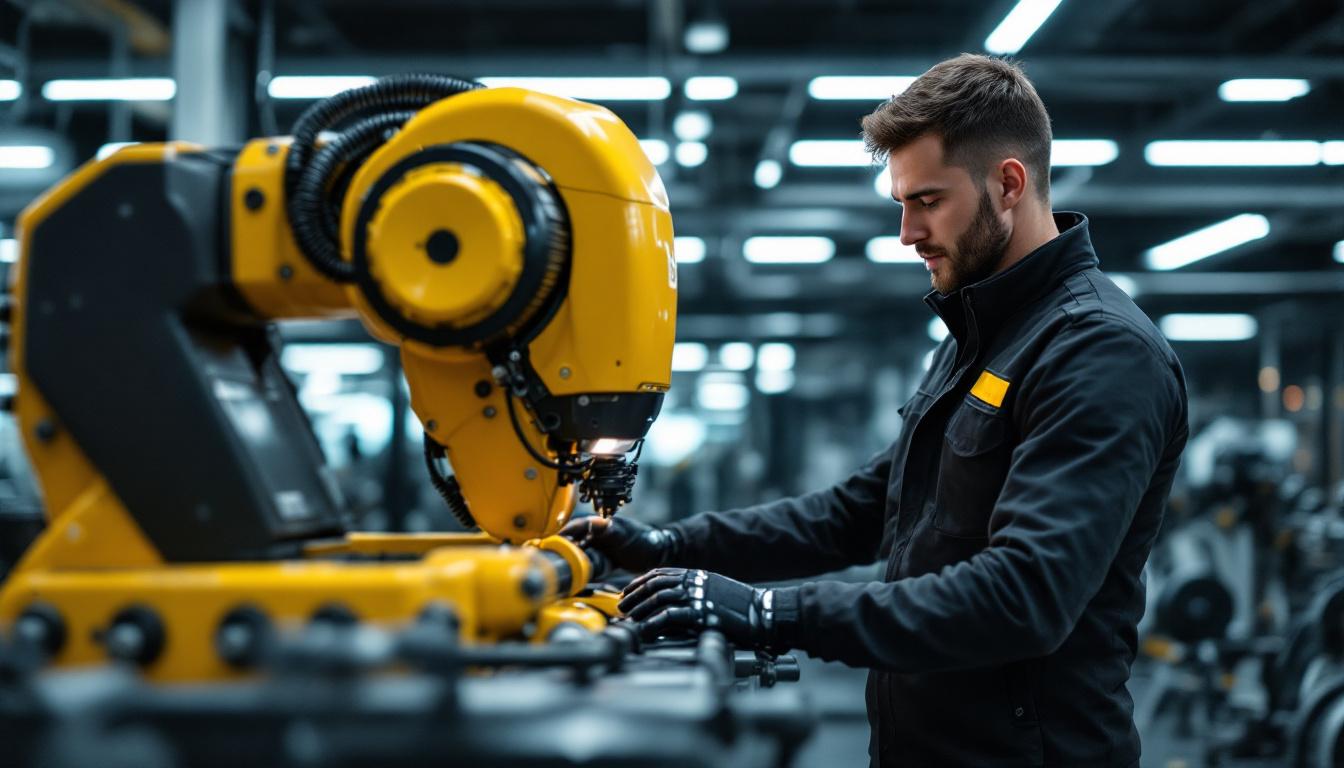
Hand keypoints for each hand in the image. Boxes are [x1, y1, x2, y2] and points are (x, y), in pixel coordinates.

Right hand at [559, 515, 678, 572]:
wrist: (658, 553)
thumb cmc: (643, 541)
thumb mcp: (625, 535)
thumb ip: (609, 530)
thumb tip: (593, 522)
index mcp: (599, 524)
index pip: (574, 528)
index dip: (561, 536)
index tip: (549, 545)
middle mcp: (596, 534)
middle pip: (573, 541)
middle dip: (562, 550)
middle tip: (550, 562)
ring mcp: (599, 546)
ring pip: (578, 553)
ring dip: (570, 561)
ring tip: (559, 572)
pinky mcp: (603, 558)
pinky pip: (587, 563)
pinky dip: (581, 569)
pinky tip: (574, 579)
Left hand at [618, 567, 776, 648]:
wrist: (764, 613)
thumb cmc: (742, 606)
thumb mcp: (715, 591)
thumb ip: (696, 591)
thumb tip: (674, 603)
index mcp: (698, 574)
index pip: (661, 573)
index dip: (640, 582)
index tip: (628, 591)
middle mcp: (695, 581)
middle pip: (655, 584)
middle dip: (635, 595)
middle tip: (621, 607)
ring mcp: (698, 596)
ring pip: (659, 597)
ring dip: (640, 609)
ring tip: (629, 619)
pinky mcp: (702, 613)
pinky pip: (670, 615)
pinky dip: (653, 623)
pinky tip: (644, 630)